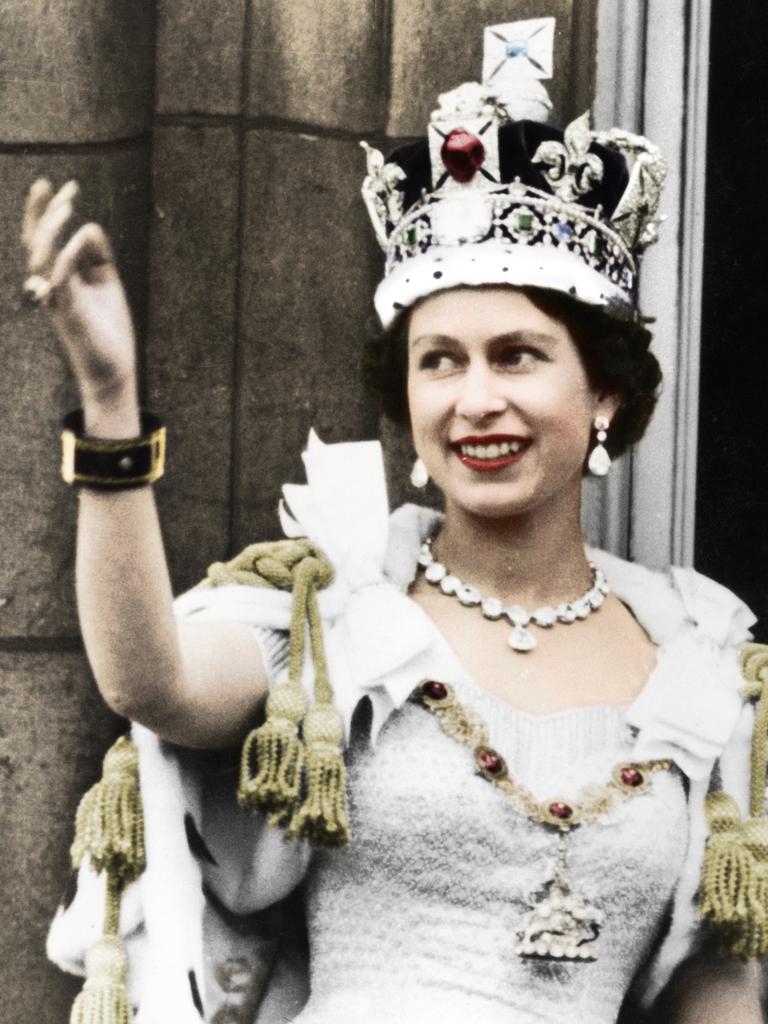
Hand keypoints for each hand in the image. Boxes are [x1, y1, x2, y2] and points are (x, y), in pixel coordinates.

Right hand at [22, 178, 138, 413]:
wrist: (113, 368)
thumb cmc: (108, 327)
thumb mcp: (107, 282)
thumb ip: (98, 255)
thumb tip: (89, 225)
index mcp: (57, 276)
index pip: (42, 237)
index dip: (46, 210)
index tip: (63, 185)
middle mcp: (49, 285)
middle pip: (34, 241)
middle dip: (44, 211)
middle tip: (64, 188)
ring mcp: (56, 299)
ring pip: (40, 257)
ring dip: (51, 228)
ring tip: (68, 207)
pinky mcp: (69, 313)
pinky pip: (59, 279)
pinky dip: (68, 256)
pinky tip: (80, 234)